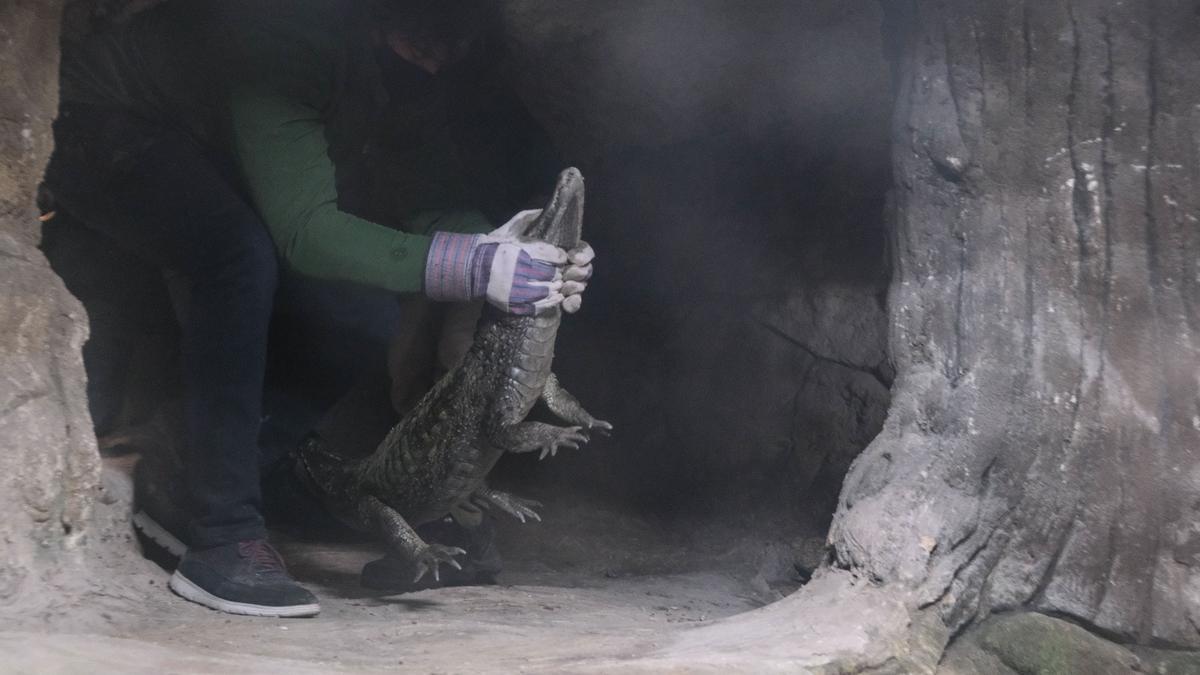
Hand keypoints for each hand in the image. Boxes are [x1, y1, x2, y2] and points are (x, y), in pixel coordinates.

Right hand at [425, 210, 590, 315]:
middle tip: (559, 272)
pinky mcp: (513, 304)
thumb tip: (543, 210)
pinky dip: (550, 302)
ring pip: (546, 291)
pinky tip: (555, 297)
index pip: (550, 255)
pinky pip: (538, 306)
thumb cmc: (493, 247)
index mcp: (519, 252)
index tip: (560, 257)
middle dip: (557, 273)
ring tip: (556, 284)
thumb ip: (526, 219)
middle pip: (550, 274)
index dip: (559, 256)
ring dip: (555, 288)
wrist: (472, 269)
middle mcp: (518, 272)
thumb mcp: (508, 229)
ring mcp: (515, 290)